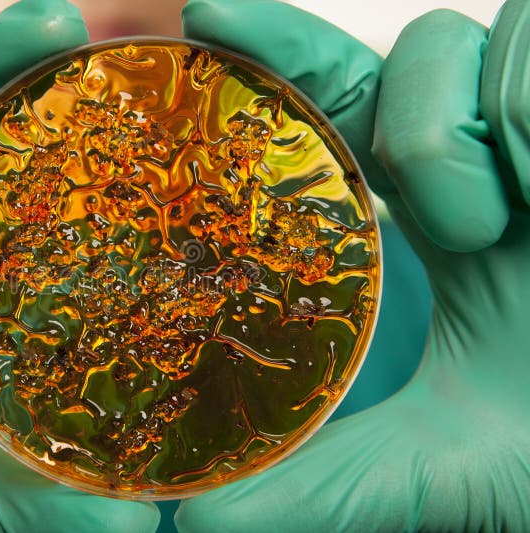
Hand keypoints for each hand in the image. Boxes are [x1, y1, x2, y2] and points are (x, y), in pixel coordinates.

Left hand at [175, 0, 529, 530]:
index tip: (201, 17)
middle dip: (426, 131)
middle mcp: (505, 148)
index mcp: (448, 213)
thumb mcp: (453, 464)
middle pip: (421, 51)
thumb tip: (202, 521)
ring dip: (495, 144)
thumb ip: (335, 486)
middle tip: (472, 231)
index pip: (342, 105)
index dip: (275, 53)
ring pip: (485, 39)